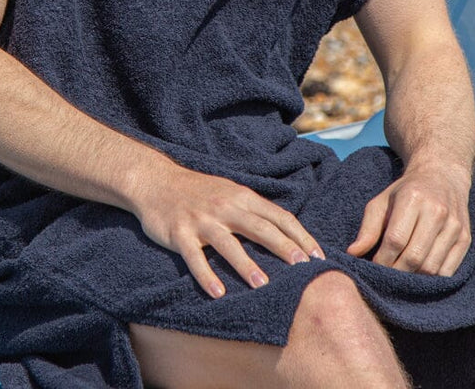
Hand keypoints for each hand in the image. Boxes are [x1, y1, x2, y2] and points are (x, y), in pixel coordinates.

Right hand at [131, 165, 324, 298]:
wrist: (156, 181)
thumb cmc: (198, 191)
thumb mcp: (230, 191)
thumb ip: (253, 209)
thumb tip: (286, 233)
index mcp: (241, 196)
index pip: (278, 216)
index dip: (299, 235)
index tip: (318, 256)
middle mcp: (224, 206)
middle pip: (259, 227)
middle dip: (283, 247)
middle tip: (303, 268)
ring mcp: (202, 219)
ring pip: (228, 244)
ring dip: (246, 265)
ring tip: (263, 285)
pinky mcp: (180, 233)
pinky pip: (194, 257)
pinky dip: (206, 276)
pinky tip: (218, 293)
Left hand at [346, 162, 471, 275]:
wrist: (443, 176)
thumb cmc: (406, 191)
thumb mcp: (383, 201)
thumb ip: (368, 227)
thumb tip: (352, 253)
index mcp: (413, 198)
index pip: (395, 239)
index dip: (382, 259)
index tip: (373, 267)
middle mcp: (437, 211)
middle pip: (414, 257)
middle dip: (396, 272)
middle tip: (386, 277)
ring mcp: (454, 226)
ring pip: (431, 267)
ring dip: (413, 279)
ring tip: (401, 276)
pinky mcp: (465, 238)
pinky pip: (448, 271)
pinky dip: (431, 279)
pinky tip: (419, 274)